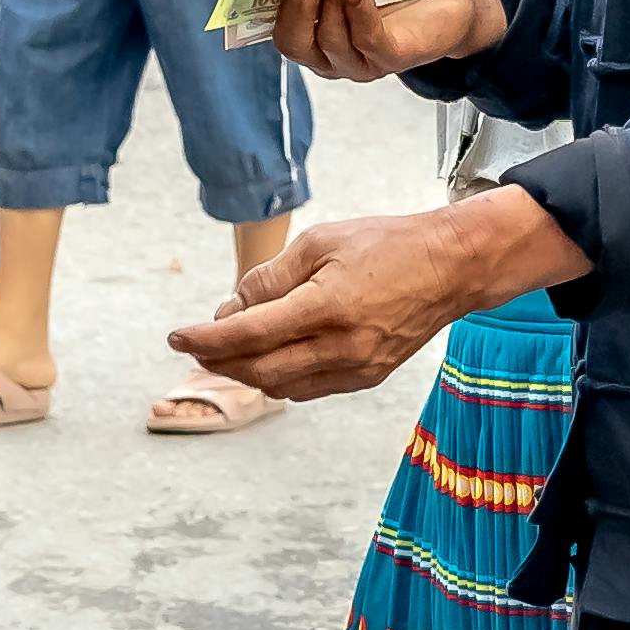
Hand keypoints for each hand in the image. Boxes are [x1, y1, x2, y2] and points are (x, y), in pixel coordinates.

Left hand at [173, 197, 573, 402]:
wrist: (452, 267)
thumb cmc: (387, 244)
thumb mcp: (321, 241)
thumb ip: (272, 276)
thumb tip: (233, 306)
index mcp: (327, 306)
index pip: (249, 334)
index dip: (205, 338)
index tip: (177, 336)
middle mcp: (342, 346)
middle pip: (259, 369)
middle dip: (218, 359)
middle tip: (196, 343)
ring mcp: (357, 368)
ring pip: (281, 386)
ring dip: (247, 372)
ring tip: (227, 349)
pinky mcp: (368, 377)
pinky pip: (308, 389)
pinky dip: (279, 377)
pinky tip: (269, 357)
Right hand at [271, 0, 509, 84]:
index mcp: (312, 35)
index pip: (276, 28)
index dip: (266, 1)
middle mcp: (328, 57)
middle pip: (296, 41)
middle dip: (299, 1)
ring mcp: (359, 64)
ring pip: (331, 37)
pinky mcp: (391, 59)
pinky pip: (368, 39)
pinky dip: (359, 10)